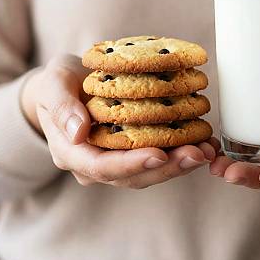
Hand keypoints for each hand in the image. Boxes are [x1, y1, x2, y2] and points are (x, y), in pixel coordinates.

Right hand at [21, 54, 217, 187]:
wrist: (64, 87)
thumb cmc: (57, 84)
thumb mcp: (52, 84)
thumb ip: (61, 106)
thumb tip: (78, 132)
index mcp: (72, 153)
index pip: (102, 167)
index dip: (132, 164)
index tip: (159, 155)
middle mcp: (94, 165)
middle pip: (132, 176)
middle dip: (168, 168)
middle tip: (198, 155)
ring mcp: (115, 160)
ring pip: (149, 171)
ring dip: (180, 164)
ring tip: (208, 151)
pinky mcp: (132, 150)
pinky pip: (157, 155)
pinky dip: (180, 151)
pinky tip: (204, 142)